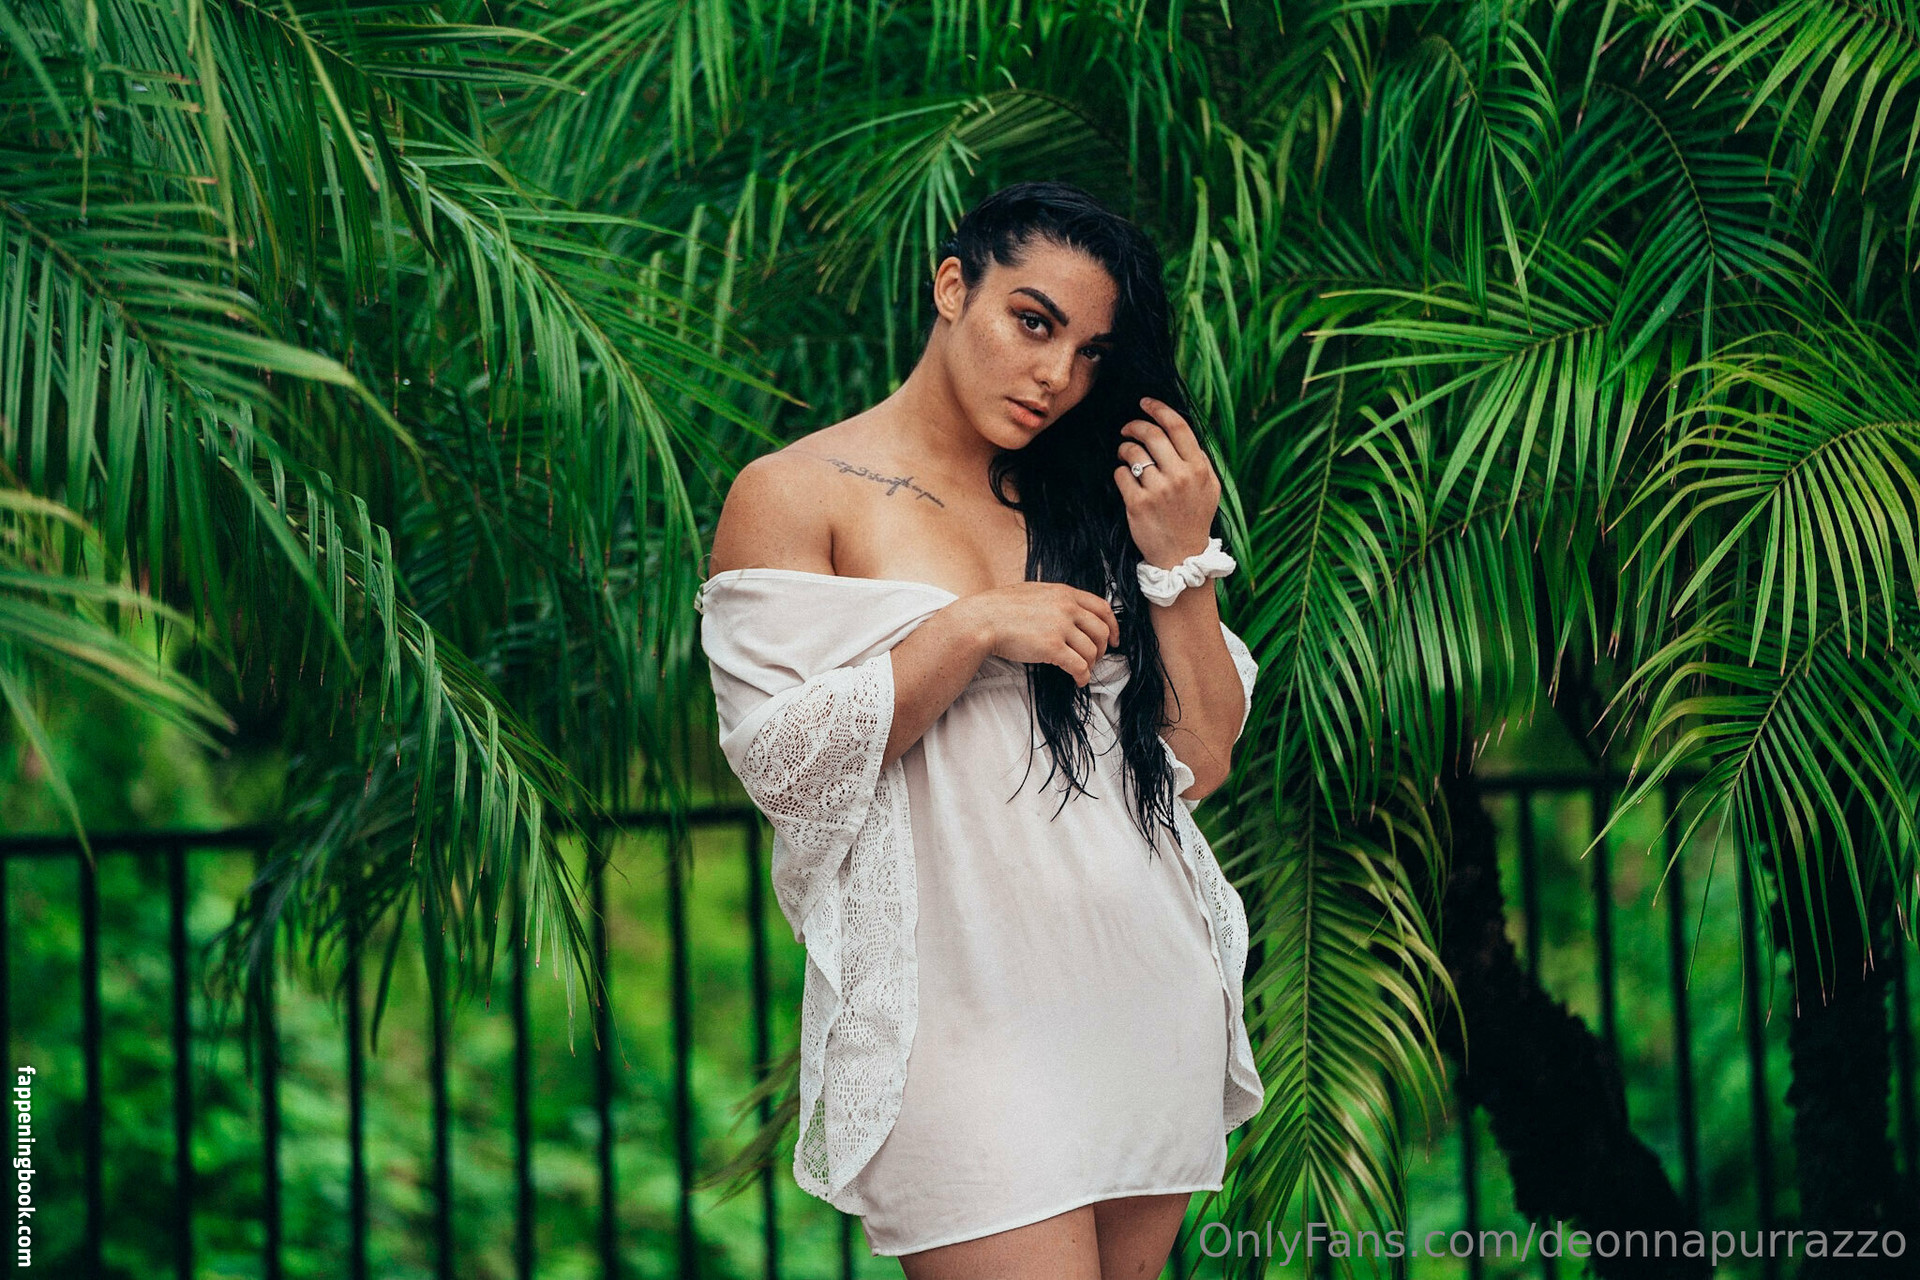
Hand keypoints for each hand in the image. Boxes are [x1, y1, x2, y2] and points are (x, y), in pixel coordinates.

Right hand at [945, 582, 1119, 687]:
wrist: (983, 619)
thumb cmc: (1002, 607)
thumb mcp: (1035, 592)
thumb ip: (1056, 599)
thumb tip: (1070, 610)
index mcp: (1064, 593)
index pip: (1103, 607)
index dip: (1113, 626)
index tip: (1114, 639)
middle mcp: (1067, 608)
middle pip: (1102, 631)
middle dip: (1103, 648)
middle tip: (1095, 658)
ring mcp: (1061, 627)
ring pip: (1092, 651)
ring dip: (1091, 664)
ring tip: (1082, 670)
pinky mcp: (1052, 648)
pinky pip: (1079, 666)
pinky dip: (1083, 676)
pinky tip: (1078, 681)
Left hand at [1113, 396, 1220, 566]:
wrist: (1181, 556)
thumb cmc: (1194, 518)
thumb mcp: (1208, 487)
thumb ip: (1197, 459)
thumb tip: (1177, 428)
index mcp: (1199, 468)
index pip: (1177, 426)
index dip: (1158, 408)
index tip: (1145, 402)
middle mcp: (1180, 476)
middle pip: (1151, 434)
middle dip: (1134, 426)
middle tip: (1127, 430)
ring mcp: (1158, 491)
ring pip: (1132, 453)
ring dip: (1124, 450)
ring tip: (1125, 456)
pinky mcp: (1138, 504)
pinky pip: (1120, 475)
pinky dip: (1119, 473)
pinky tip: (1126, 481)